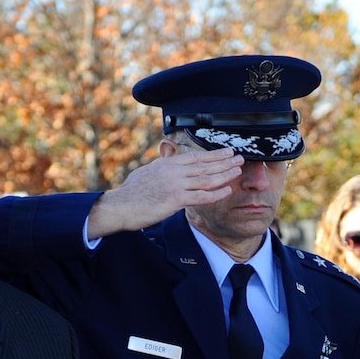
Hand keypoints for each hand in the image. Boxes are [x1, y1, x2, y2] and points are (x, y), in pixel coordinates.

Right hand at [84, 142, 241, 238]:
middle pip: (204, 165)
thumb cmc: (131, 193)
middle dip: (224, 161)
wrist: (120, 206)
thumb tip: (169, 164)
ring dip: (224, 174)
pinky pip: (201, 196)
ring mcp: (175, 184)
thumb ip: (162, 169)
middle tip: (239, 157)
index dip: (213, 155)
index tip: (226, 152)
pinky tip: (227, 190)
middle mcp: (173, 171)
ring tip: (238, 170)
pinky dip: (216, 193)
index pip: (195, 157)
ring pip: (206, 178)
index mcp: (167, 164)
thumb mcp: (147, 173)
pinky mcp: (175, 200)